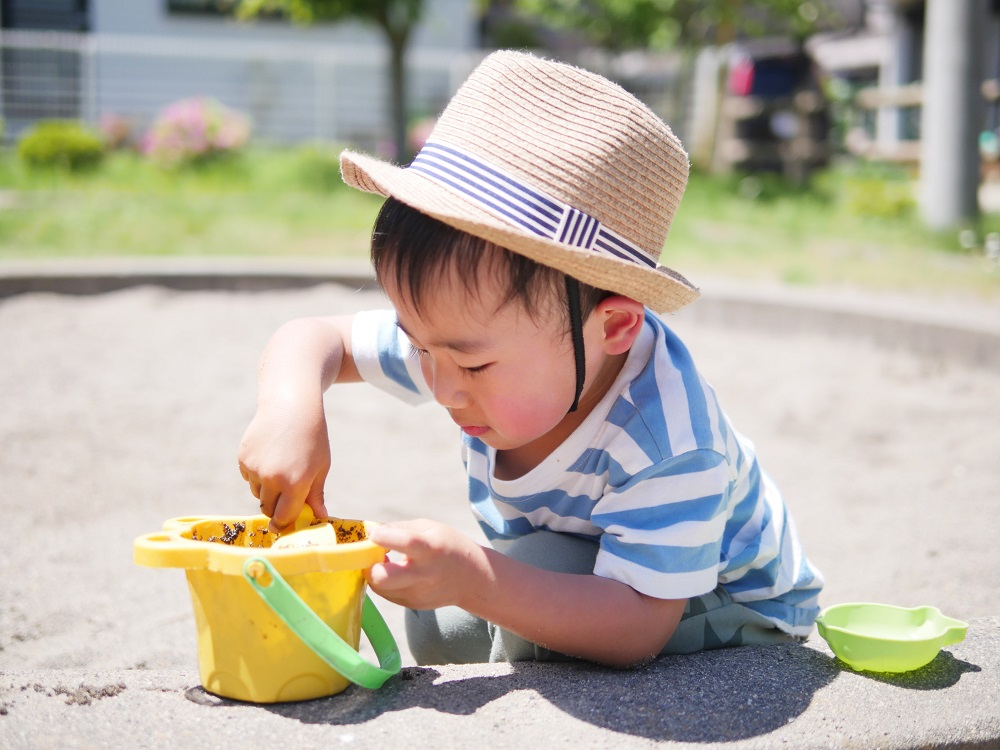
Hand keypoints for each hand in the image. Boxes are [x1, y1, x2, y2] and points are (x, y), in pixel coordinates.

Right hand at [238, 399, 330, 531]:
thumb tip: (319, 517)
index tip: (282, 526)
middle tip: (286, 495)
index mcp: (295, 483)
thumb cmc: (312, 438)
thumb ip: (315, 495)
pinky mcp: (243, 459)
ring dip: (266, 489)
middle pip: (268, 508)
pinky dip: (256, 474)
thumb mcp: (321, 466)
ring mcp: (255, 468)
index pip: (284, 517)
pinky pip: (248, 477)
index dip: (284, 523)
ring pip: (257, 493)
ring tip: (281, 466)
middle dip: (276, 506)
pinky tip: (270, 455)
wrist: (291, 406)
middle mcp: (272, 479)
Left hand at [366, 520, 484, 609]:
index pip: (406, 543)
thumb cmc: (447, 546)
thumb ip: (399, 528)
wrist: (471, 579)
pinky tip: (395, 572)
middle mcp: (424, 575)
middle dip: (370, 566)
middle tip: (374, 556)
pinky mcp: (411, 605)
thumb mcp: (429, 528)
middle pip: (383, 578)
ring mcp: (417, 594)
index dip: (384, 537)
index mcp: (431, 550)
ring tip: (386, 562)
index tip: (373, 533)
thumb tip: (371, 532)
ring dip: (375, 573)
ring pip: (380, 587)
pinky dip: (384, 582)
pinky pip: (386, 594)